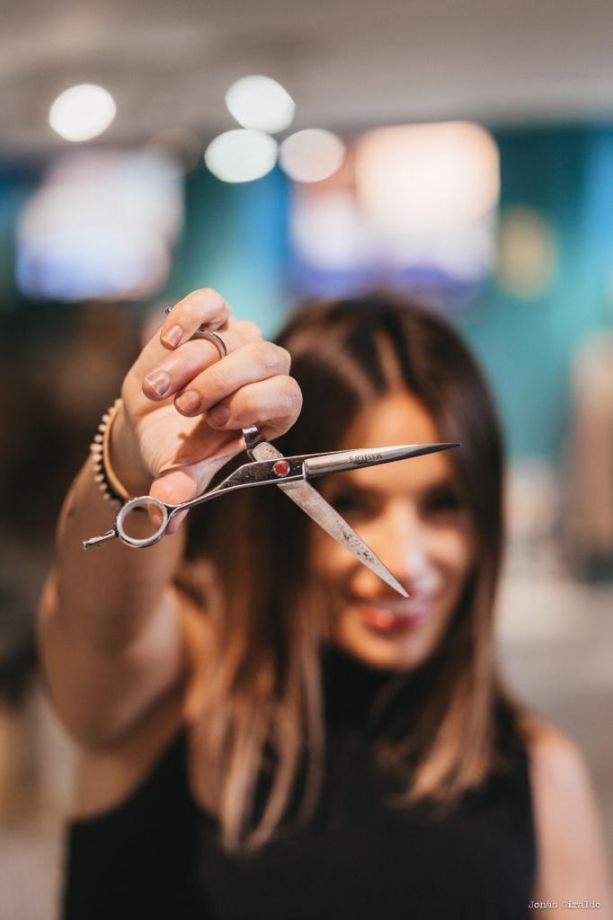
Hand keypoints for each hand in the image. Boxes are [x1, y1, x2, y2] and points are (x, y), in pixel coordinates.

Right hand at [113, 289, 301, 531]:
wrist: (149, 425)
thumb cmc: (178, 450)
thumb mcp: (180, 472)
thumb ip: (181, 489)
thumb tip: (166, 512)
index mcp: (271, 411)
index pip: (288, 395)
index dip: (256, 402)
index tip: (218, 419)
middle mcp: (263, 371)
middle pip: (265, 358)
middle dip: (221, 381)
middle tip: (185, 407)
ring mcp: (237, 339)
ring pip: (230, 337)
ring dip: (189, 364)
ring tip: (158, 391)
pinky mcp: (209, 317)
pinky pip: (210, 302)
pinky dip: (189, 316)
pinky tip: (169, 340)